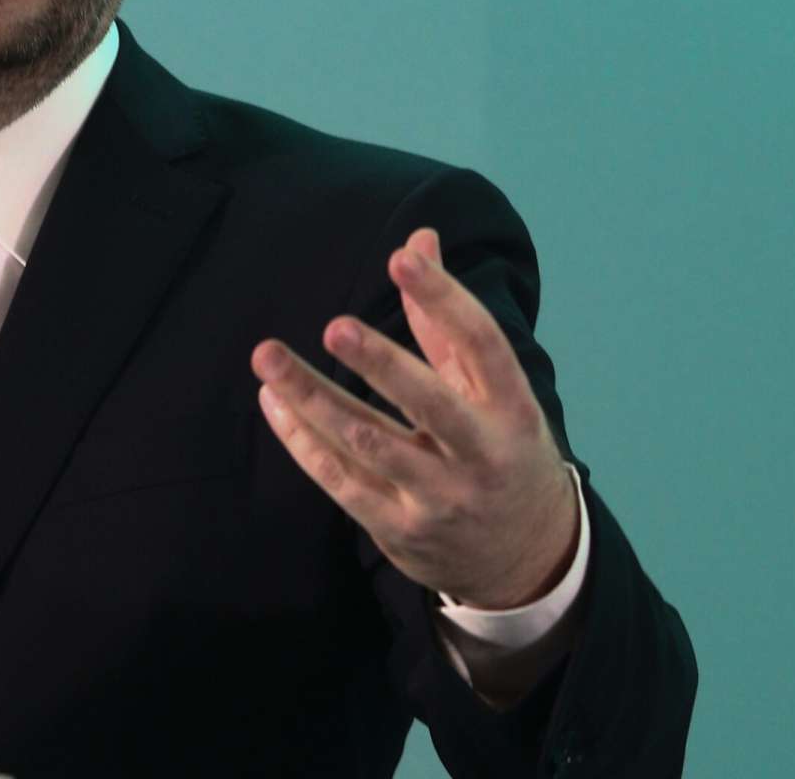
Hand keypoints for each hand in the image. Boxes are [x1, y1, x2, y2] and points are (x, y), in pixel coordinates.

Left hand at [251, 227, 578, 608]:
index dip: (444, 299)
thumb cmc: (500, 449)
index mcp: (512, 409)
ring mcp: (439, 497)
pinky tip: (274, 403)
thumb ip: (446, 319)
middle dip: (381, 364)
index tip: (402, 257)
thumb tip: (418, 238)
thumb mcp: (492, 390)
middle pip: (428, 403)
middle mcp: (480, 455)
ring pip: (367, 444)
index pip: (481, 345)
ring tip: (268, 358)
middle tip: (334, 327)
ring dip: (312, 400)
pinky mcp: (399, 529)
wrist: (526, 557)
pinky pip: (341, 481)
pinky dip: (302, 441)